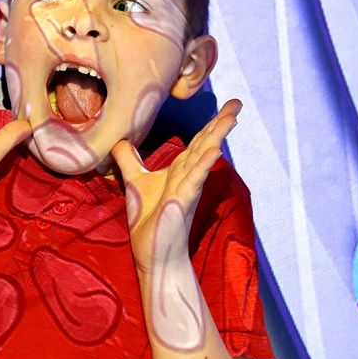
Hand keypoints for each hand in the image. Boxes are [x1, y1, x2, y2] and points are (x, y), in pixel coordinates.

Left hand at [112, 99, 241, 270]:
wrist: (154, 255)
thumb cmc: (149, 221)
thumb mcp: (134, 182)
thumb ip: (129, 160)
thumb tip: (119, 138)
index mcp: (180, 171)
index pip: (198, 142)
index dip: (211, 123)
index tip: (228, 105)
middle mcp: (188, 176)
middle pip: (206, 144)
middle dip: (221, 123)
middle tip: (238, 103)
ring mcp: (187, 189)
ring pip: (203, 157)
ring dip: (216, 137)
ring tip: (231, 117)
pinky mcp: (181, 203)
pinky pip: (194, 180)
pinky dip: (203, 165)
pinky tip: (215, 151)